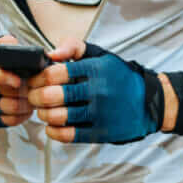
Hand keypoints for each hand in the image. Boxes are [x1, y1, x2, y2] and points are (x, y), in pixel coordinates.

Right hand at [0, 35, 33, 128]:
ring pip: (6, 109)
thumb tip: (15, 45)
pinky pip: (6, 121)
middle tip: (36, 89)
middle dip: (22, 92)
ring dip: (25, 104)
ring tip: (34, 97)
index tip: (18, 81)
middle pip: (0, 94)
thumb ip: (5, 44)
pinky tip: (26, 108)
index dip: (0, 76)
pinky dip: (20, 116)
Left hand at [27, 38, 162, 143]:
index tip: (34, 80)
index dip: (38, 77)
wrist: (149, 103)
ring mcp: (99, 114)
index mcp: (95, 69)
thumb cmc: (119, 78)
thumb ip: (73, 47)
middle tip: (33, 96)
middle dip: (36, 96)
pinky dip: (53, 131)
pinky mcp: (100, 133)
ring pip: (58, 116)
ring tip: (43, 110)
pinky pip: (68, 135)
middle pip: (53, 96)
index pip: (55, 73)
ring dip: (43, 114)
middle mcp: (97, 91)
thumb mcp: (100, 55)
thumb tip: (50, 54)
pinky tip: (51, 125)